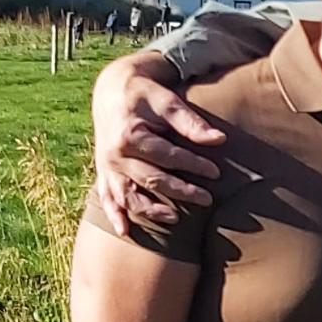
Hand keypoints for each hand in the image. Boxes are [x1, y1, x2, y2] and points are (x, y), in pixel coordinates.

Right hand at [90, 54, 227, 232]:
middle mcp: (114, 155)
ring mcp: (106, 166)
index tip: (216, 173)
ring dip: (150, 210)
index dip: (194, 164)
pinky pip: (106, 197)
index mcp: (129, 135)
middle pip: (151, 179)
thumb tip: (219, 139)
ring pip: (128, 195)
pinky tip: (126, 232)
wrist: (111, 89)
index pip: (168, 157)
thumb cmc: (143, 93)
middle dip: (181, 191)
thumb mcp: (166, 100)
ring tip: (175, 218)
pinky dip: (115, 215)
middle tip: (207, 199)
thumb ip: (190, 122)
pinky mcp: (103, 172)